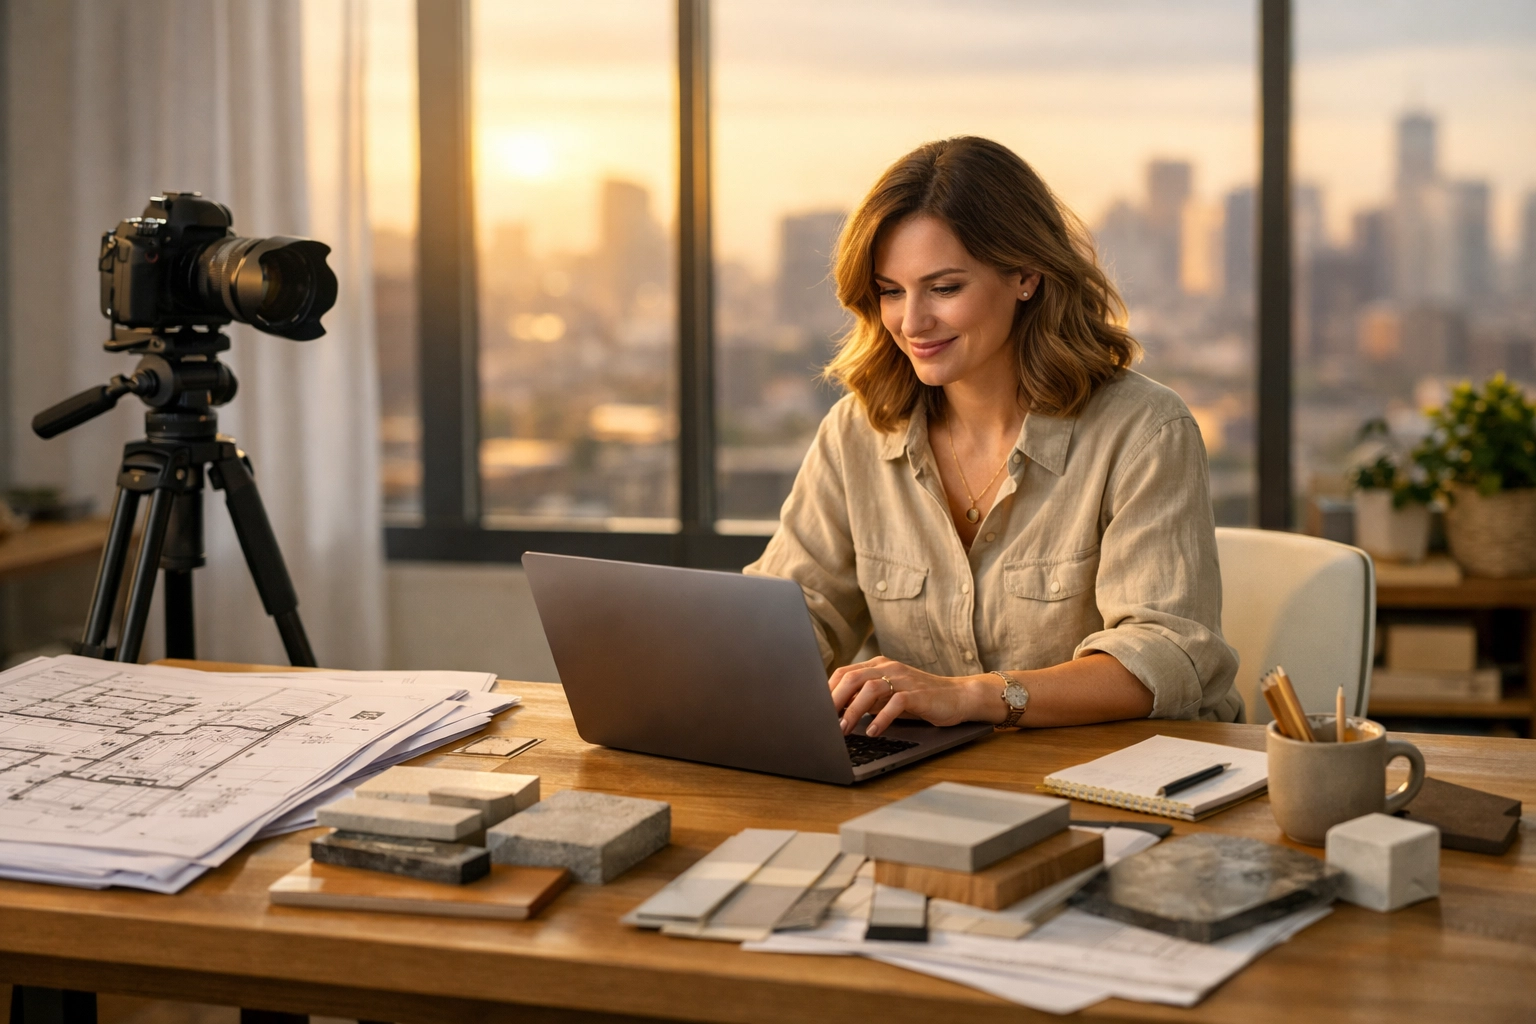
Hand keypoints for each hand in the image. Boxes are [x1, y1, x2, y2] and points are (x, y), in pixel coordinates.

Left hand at [827, 656, 1001, 736]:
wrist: (957, 697)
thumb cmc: (919, 699)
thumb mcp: (888, 697)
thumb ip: (866, 699)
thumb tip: (836, 712)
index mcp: (878, 666)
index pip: (844, 673)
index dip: (827, 690)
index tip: (815, 710)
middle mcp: (888, 668)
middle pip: (852, 678)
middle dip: (835, 700)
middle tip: (825, 721)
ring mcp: (903, 679)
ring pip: (870, 689)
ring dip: (853, 710)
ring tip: (844, 729)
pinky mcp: (918, 694)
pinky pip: (895, 703)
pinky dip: (881, 718)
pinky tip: (873, 731)